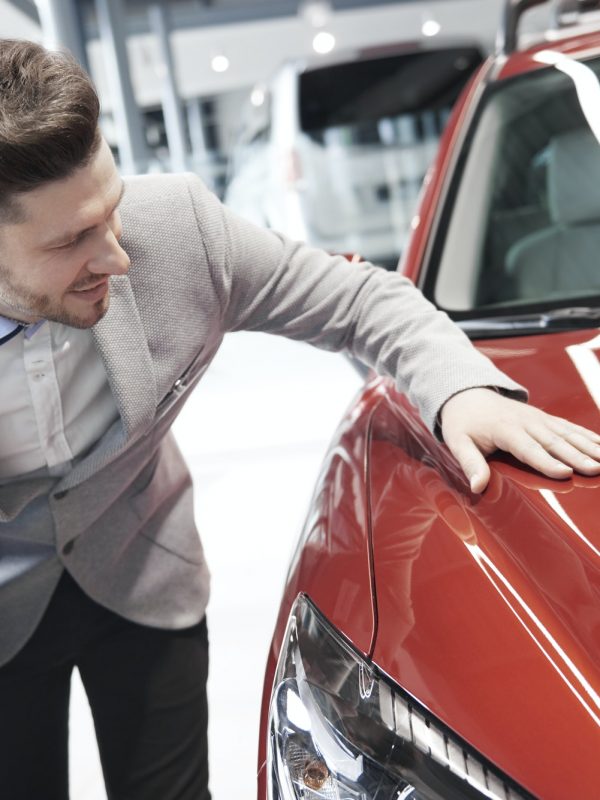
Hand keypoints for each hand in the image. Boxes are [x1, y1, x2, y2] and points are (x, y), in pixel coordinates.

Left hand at [440, 388, 599, 493]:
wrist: (468, 395)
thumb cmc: (463, 423)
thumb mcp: (457, 442)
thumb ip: (469, 463)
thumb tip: (477, 487)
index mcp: (505, 429)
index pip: (528, 448)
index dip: (546, 462)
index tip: (564, 473)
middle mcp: (526, 422)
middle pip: (554, 442)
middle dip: (576, 456)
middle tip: (596, 470)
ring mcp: (539, 418)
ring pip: (567, 433)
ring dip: (589, 446)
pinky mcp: (546, 418)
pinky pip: (570, 427)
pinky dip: (588, 436)